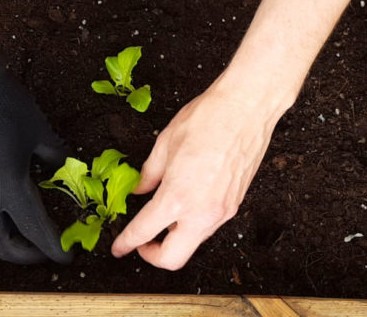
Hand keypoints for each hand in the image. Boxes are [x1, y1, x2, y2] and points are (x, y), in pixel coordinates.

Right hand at [0, 51, 72, 263]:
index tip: (66, 257)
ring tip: (19, 238)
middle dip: (26, 255)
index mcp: (10, 189)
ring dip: (0, 245)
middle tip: (44, 251)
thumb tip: (66, 168)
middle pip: (2, 246)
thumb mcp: (39, 131)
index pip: (36, 231)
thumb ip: (55, 155)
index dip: (53, 248)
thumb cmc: (2, 107)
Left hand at [111, 81, 283, 269]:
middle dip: (153, 255)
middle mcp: (202, 212)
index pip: (144, 232)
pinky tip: (186, 202)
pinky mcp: (235, 205)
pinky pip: (208, 226)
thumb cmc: (210, 118)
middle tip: (141, 242)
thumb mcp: (165, 144)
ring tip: (164, 216)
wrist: (247, 107)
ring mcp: (222, 211)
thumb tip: (139, 189)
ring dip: (175, 237)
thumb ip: (148, 174)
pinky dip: (193, 223)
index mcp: (178, 197)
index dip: (125, 243)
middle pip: (173, 259)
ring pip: (193, 243)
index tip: (119, 247)